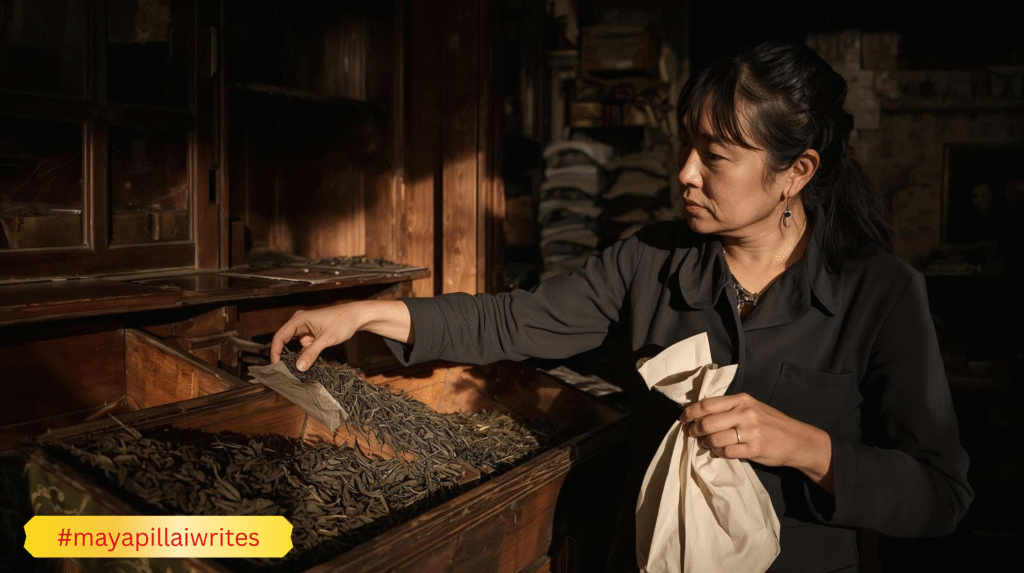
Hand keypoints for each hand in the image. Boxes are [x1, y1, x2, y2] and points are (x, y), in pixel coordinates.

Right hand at [270, 300, 412, 371]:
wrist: (357, 316)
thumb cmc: (343, 321)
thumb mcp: (326, 339)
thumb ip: (311, 353)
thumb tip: (299, 367)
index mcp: (299, 319)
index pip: (280, 336)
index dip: (275, 351)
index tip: (276, 365)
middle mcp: (299, 322)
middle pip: (285, 340)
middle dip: (286, 354)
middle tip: (286, 369)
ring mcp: (306, 327)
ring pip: (296, 344)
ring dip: (299, 354)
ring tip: (302, 365)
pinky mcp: (312, 332)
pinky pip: (304, 345)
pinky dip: (307, 352)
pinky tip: (310, 359)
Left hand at [681, 392, 833, 491]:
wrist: (797, 440)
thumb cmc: (770, 423)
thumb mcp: (752, 407)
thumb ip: (730, 408)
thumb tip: (700, 414)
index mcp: (742, 400)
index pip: (707, 404)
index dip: (690, 412)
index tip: (683, 419)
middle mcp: (745, 413)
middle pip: (707, 422)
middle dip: (694, 430)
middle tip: (692, 434)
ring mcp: (750, 431)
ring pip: (714, 439)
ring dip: (705, 443)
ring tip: (706, 444)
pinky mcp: (754, 448)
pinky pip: (726, 452)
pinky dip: (719, 453)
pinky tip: (720, 452)